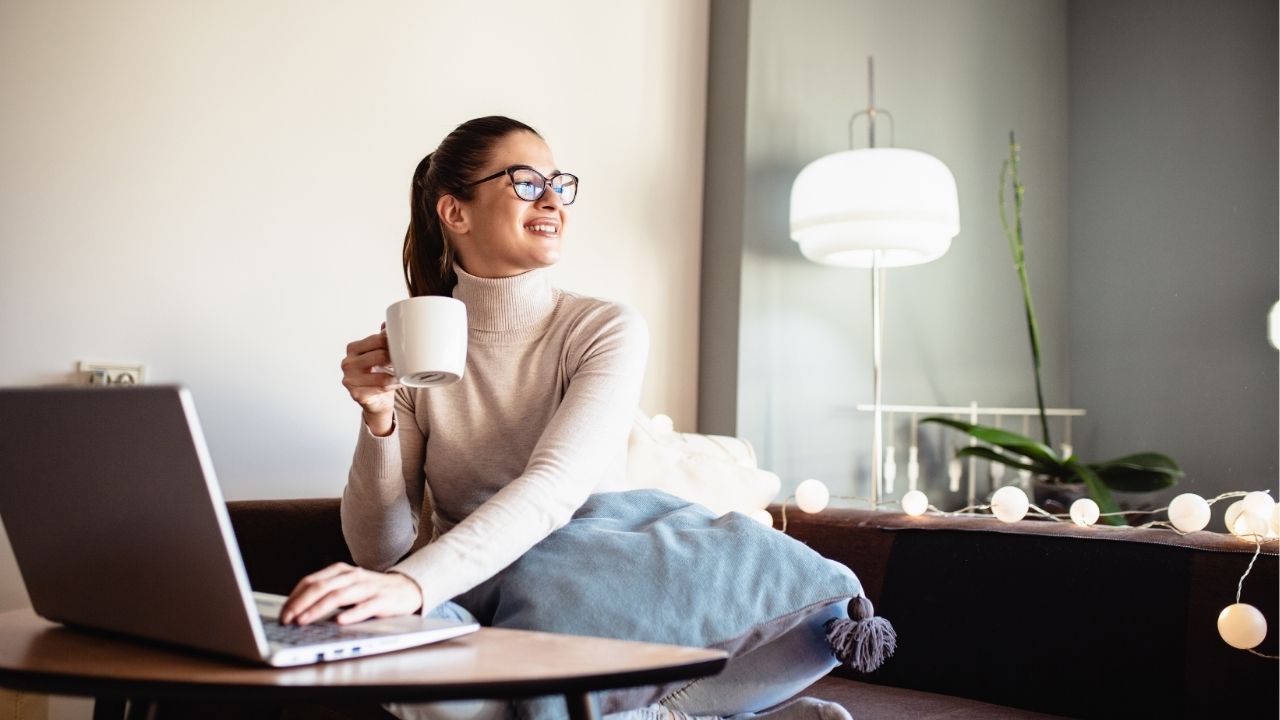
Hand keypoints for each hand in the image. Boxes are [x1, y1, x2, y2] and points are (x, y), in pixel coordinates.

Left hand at [279, 562, 423, 624]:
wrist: (408, 588)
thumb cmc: (371, 591)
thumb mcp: (347, 586)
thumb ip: (326, 592)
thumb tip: (296, 610)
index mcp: (341, 571)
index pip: (311, 581)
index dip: (294, 597)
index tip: (282, 614)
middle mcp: (353, 576)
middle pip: (321, 587)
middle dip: (300, 604)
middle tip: (287, 619)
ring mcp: (368, 587)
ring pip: (339, 596)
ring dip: (318, 609)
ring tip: (303, 621)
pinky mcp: (383, 600)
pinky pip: (366, 606)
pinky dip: (352, 614)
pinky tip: (340, 622)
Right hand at [341, 326, 399, 434]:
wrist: (375, 400)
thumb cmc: (377, 374)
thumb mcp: (378, 354)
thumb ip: (382, 339)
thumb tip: (388, 323)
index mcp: (353, 348)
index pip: (376, 340)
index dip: (393, 342)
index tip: (405, 344)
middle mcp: (348, 363)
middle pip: (380, 356)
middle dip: (396, 358)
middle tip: (408, 360)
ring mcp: (350, 380)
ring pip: (382, 375)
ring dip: (398, 374)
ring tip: (406, 373)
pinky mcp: (356, 394)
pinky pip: (382, 388)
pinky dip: (394, 385)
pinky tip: (400, 383)